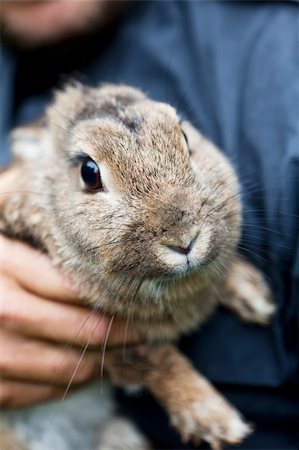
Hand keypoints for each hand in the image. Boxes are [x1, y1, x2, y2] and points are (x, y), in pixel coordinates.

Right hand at [0, 235, 137, 407]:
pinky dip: (72, 384)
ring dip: (102, 362)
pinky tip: (86, 369)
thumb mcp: (6, 242)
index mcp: (4, 265)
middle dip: (123, 333)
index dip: (117, 298)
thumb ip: (42, 250)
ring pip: (68, 367)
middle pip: (81, 330)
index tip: (140, 299)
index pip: (77, 288)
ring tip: (123, 350)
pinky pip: (43, 393)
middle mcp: (0, 310)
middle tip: (146, 329)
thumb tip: (101, 268)